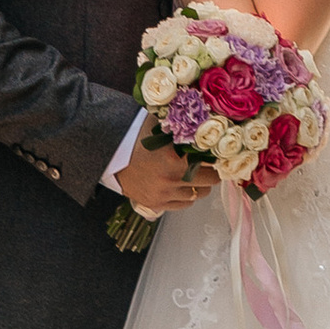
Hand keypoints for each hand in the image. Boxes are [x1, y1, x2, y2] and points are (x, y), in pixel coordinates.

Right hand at [110, 129, 216, 248]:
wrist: (111, 157)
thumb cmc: (136, 138)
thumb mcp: (162, 128)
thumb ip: (184, 129)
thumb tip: (209, 124)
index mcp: (174, 158)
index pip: (211, 160)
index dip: (216, 155)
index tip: (218, 153)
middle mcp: (172, 178)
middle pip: (211, 179)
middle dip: (213, 170)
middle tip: (210, 164)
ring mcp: (165, 194)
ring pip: (200, 194)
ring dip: (201, 183)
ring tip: (194, 174)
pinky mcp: (157, 204)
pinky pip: (185, 204)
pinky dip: (187, 195)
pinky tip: (182, 184)